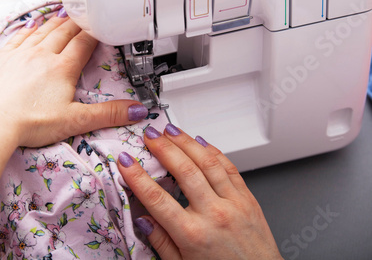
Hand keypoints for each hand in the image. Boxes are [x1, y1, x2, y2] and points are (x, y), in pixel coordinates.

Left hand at [0, 16, 147, 148]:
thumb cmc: (30, 122)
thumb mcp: (75, 120)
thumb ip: (108, 114)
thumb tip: (136, 112)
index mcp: (62, 68)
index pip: (83, 43)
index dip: (94, 32)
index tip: (101, 25)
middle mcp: (41, 55)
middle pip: (63, 31)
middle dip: (77, 23)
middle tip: (84, 15)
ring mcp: (20, 55)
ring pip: (42, 31)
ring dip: (55, 22)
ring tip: (63, 15)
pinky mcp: (2, 60)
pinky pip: (18, 38)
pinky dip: (27, 30)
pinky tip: (30, 28)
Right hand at [118, 124, 281, 259]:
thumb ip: (160, 241)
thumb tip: (142, 218)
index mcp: (192, 234)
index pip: (156, 198)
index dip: (136, 176)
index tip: (125, 161)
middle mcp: (214, 214)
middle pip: (184, 171)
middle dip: (163, 148)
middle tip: (149, 135)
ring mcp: (234, 203)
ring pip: (207, 162)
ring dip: (186, 142)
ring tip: (171, 131)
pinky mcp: (247, 198)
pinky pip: (229, 167)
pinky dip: (213, 151)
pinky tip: (201, 142)